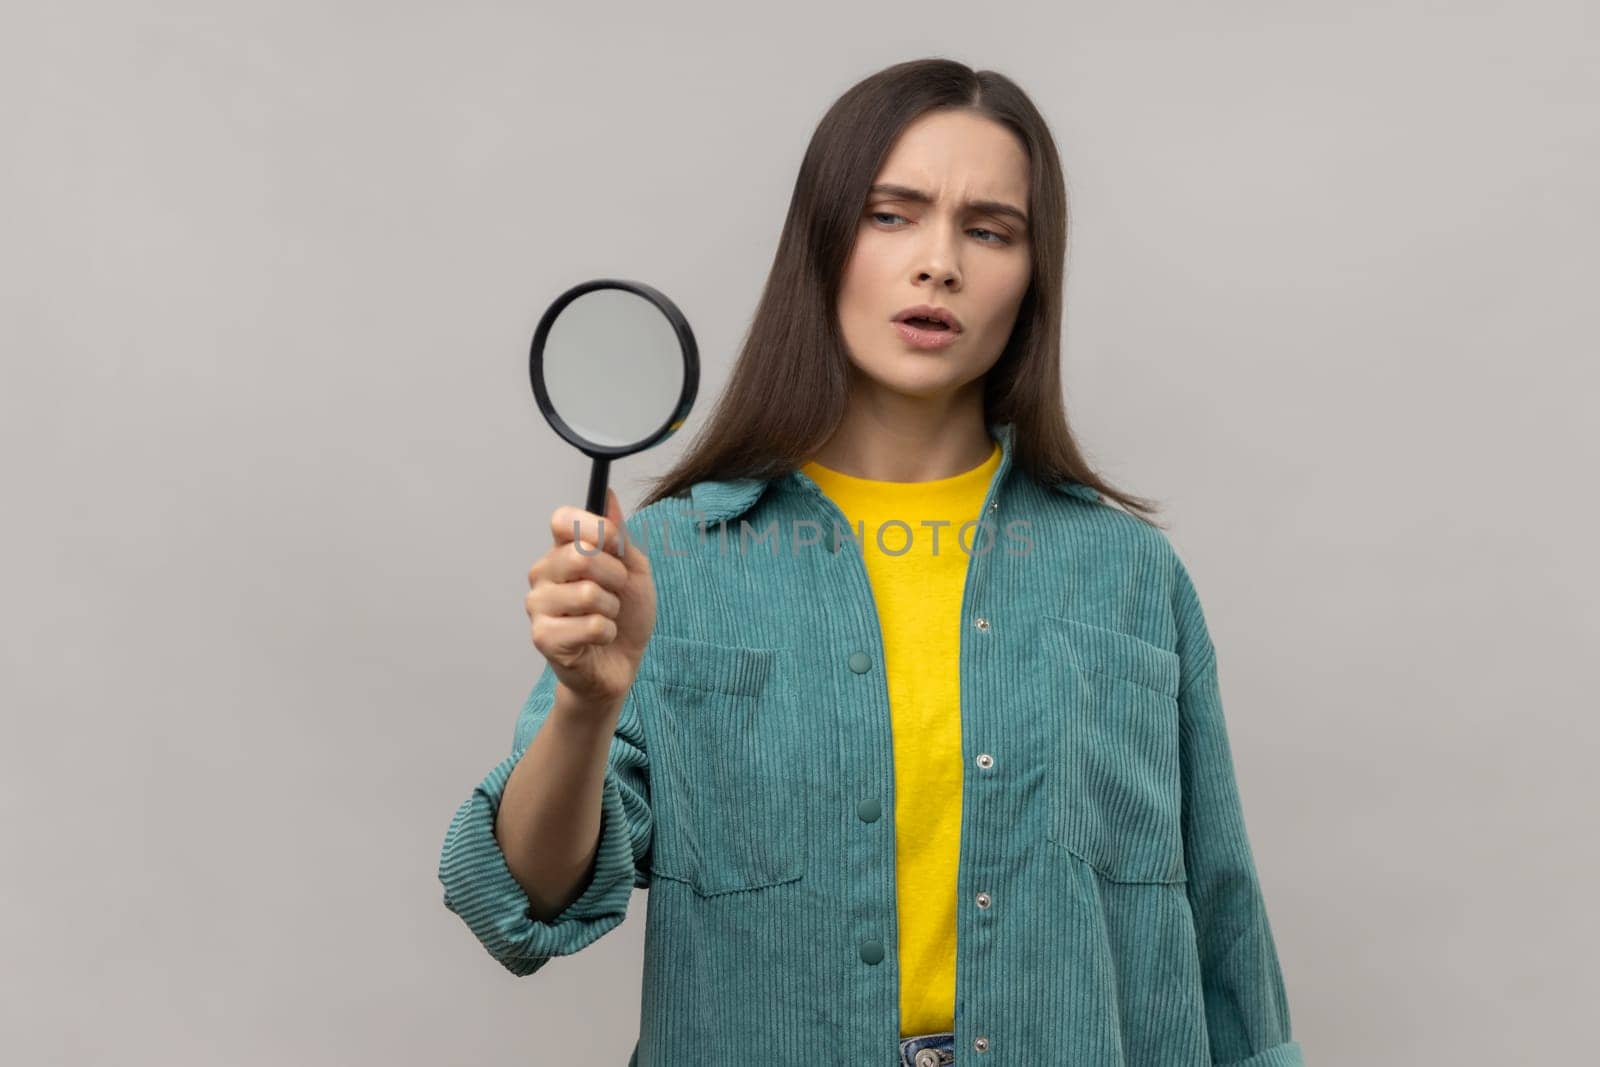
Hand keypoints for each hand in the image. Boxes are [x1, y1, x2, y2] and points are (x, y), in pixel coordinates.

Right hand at [526, 487, 655, 709]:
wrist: (620, 664)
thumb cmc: (625, 615)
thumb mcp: (634, 570)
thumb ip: (619, 537)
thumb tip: (608, 497)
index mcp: (561, 550)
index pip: (563, 519)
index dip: (595, 528)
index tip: (615, 546)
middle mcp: (542, 573)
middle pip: (580, 555)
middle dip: (615, 575)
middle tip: (617, 591)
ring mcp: (538, 605)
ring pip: (588, 593)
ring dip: (613, 609)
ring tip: (607, 617)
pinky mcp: (543, 638)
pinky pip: (590, 626)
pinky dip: (607, 632)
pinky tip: (599, 639)